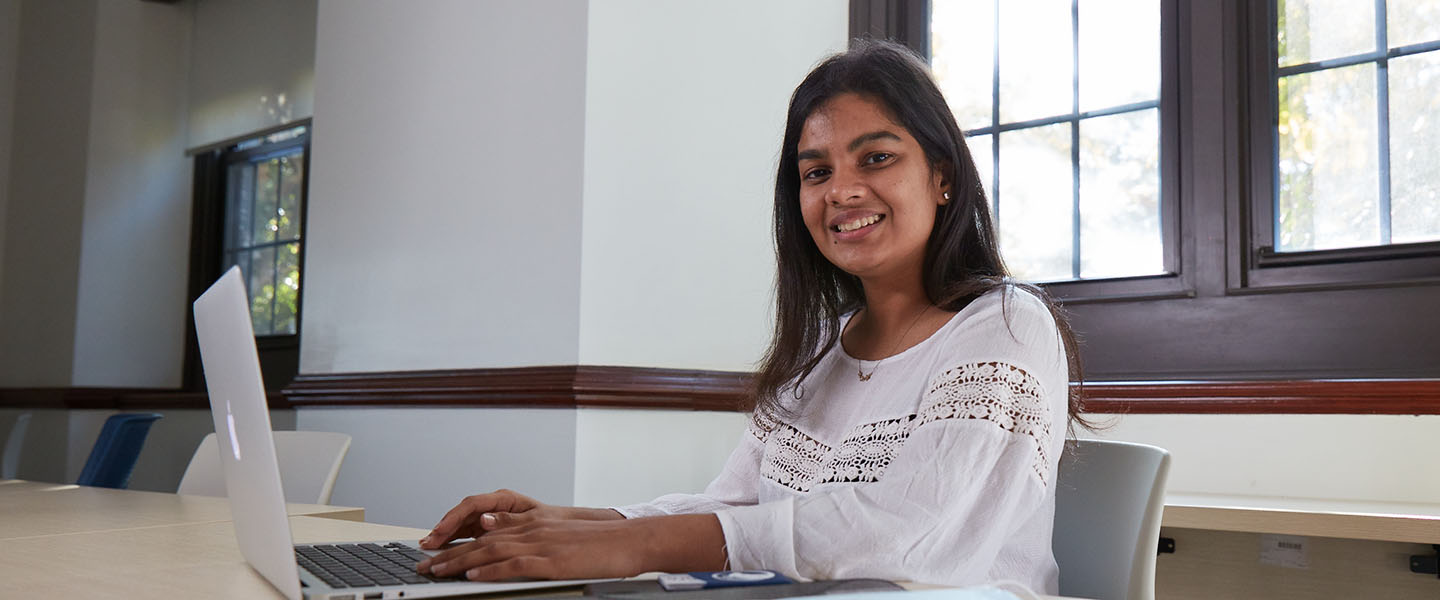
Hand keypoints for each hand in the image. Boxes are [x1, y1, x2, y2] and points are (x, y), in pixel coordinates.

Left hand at [416, 513, 725, 580]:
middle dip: (449, 553)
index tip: (436, 551)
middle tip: (423, 565)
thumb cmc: (600, 543)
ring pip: (491, 550)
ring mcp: (541, 543)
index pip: (487, 531)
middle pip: (481, 540)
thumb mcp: (561, 533)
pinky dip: (490, 569)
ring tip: (436, 572)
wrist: (630, 541)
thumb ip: (531, 533)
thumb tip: (498, 532)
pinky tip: (473, 575)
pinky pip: (514, 564)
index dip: (459, 541)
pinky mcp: (551, 560)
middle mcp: (532, 528)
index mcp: (534, 522)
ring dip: (460, 562)